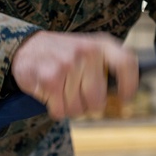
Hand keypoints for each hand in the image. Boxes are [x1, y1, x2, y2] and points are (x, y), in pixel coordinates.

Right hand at [10, 31, 138, 118]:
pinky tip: (50, 93)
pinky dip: (55, 108)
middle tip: (76, 95)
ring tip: (60, 90)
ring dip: (68, 107)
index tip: (125, 97)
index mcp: (101, 45)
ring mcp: (69, 64)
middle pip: (98, 100)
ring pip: (77, 108)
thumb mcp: (89, 49)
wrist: (26, 45)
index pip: (126, 63)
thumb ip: (108, 66)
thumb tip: (124, 96)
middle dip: (87, 105)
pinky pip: (60, 110)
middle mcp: (87, 52)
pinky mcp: (51, 78)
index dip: (129, 84)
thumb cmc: (63, 53)